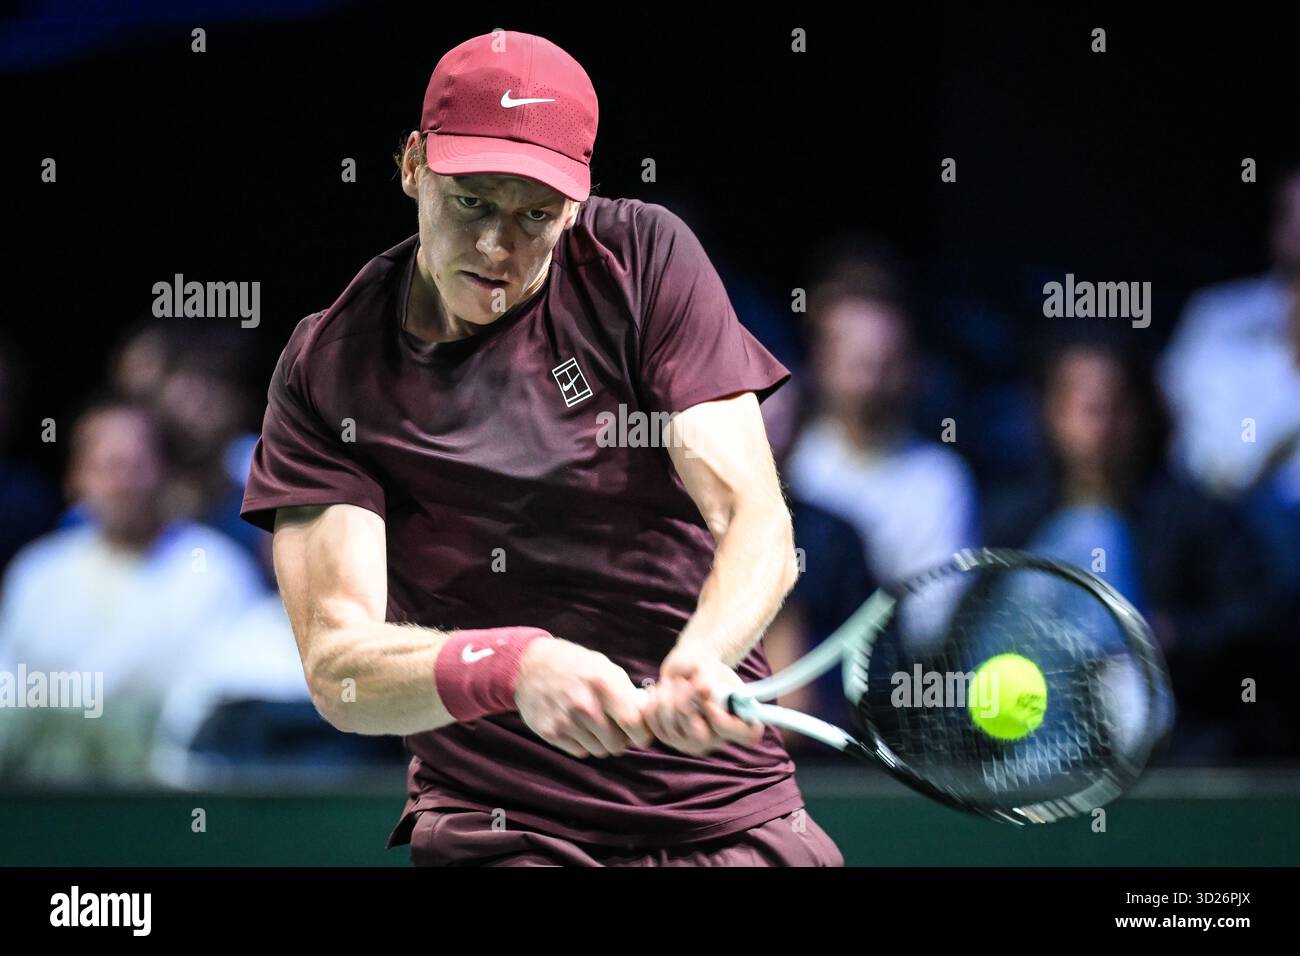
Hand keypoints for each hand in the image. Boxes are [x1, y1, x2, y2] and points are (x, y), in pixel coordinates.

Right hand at [514, 637, 652, 758]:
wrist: (528, 666)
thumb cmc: (573, 665)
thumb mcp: (604, 667)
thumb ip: (626, 692)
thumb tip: (647, 715)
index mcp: (602, 684)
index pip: (633, 723)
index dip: (642, 734)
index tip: (641, 734)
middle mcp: (584, 705)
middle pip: (617, 743)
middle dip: (621, 738)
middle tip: (615, 727)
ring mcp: (565, 721)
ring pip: (599, 751)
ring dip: (602, 742)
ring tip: (594, 724)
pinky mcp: (551, 733)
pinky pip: (580, 752)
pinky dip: (583, 744)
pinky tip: (578, 726)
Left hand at [643, 643, 764, 755]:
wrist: (688, 669)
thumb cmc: (708, 669)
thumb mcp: (712, 669)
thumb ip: (709, 680)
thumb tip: (703, 690)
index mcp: (741, 725)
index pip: (743, 737)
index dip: (721, 718)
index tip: (707, 692)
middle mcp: (718, 740)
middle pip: (698, 737)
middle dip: (685, 703)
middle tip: (682, 682)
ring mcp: (692, 743)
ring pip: (672, 729)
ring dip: (667, 697)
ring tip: (673, 682)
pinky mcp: (670, 738)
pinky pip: (654, 725)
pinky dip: (653, 702)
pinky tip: (659, 690)